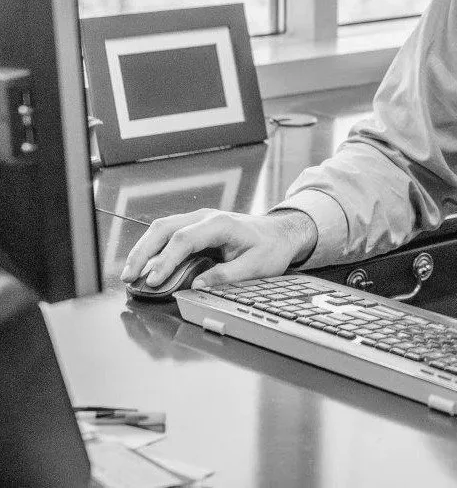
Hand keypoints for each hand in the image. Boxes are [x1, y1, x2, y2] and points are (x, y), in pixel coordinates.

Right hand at [120, 208, 317, 289]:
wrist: (281, 233)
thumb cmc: (270, 248)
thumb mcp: (256, 266)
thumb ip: (226, 276)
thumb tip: (197, 285)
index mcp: (221, 224)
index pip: (184, 239)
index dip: (165, 260)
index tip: (153, 280)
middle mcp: (206, 217)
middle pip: (164, 228)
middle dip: (143, 252)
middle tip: (129, 277)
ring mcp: (199, 219)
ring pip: (161, 228)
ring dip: (143, 249)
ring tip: (129, 273)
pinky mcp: (195, 226)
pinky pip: (168, 233)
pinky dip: (152, 248)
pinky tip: (143, 265)